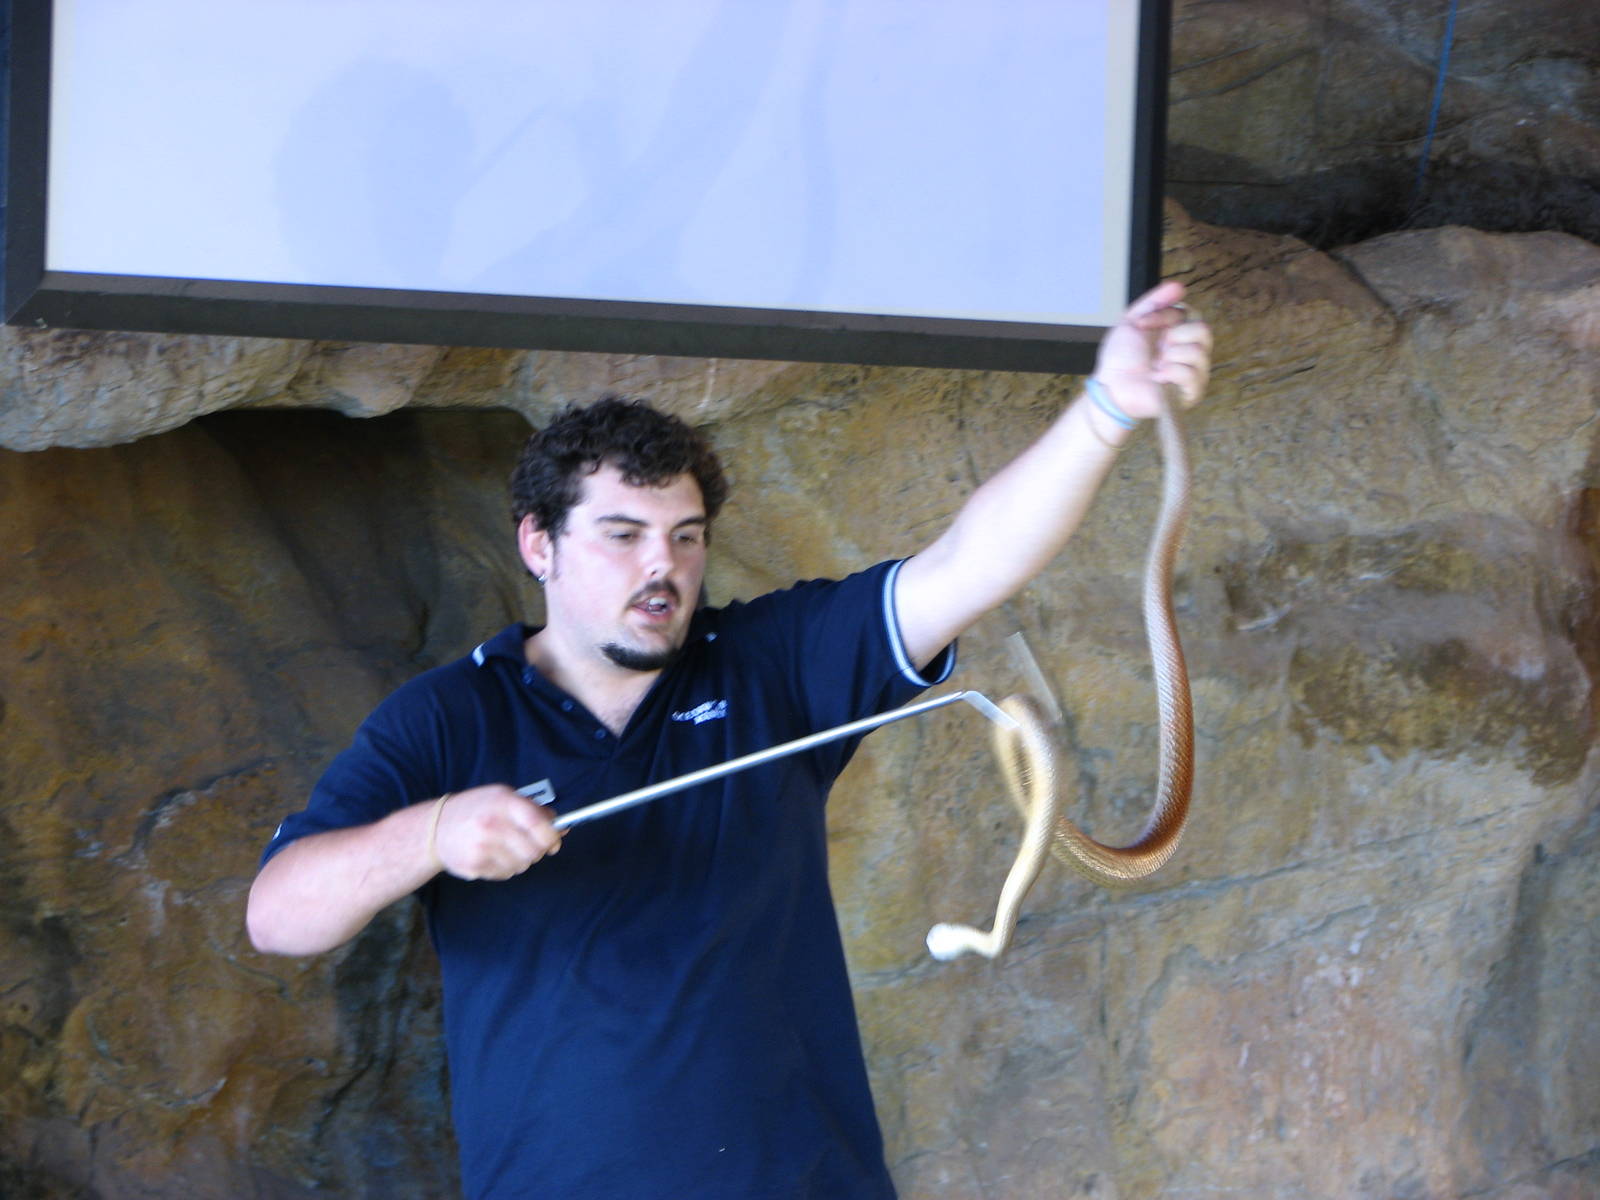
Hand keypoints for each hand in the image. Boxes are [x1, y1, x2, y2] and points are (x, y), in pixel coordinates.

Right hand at [432, 785, 563, 880]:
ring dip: (520, 860)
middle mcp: (492, 823)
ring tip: (506, 848)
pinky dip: (505, 868)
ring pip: (521, 865)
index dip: (551, 836)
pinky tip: (492, 855)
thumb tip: (560, 826)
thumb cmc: (476, 809)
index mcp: (503, 802)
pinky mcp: (474, 865)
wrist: (435, 827)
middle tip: (529, 846)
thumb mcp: (503, 797)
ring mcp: (481, 846)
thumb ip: (533, 810)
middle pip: (533, 850)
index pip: (538, 824)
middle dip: (537, 851)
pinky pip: (505, 874)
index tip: (553, 841)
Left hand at [1091, 281, 1212, 420]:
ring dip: (1170, 356)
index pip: (1189, 314)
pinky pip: (1192, 374)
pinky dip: (1171, 372)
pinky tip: (1158, 377)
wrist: (1110, 387)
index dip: (1165, 315)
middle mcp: (1190, 351)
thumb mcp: (1132, 321)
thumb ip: (1154, 301)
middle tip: (1156, 347)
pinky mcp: (1190, 393)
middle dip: (1174, 335)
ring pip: (1198, 352)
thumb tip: (1179, 285)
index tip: (1141, 324)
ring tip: (1155, 366)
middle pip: (1204, 331)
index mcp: (1179, 333)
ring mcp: (1193, 372)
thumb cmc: (1121, 358)